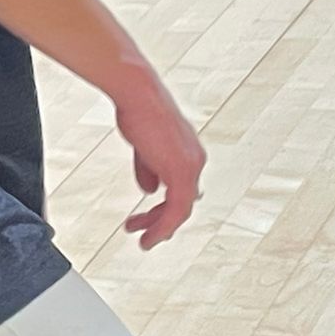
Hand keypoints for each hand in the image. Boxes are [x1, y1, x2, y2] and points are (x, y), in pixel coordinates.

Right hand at [114, 79, 205, 249]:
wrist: (138, 95)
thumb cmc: (139, 111)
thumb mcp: (144, 145)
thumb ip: (148, 169)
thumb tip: (149, 189)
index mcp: (188, 154)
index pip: (182, 189)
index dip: (166, 206)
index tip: (150, 215)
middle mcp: (195, 162)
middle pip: (183, 203)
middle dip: (161, 220)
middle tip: (142, 231)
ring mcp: (191, 168)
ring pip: (181, 210)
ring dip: (160, 227)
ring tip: (144, 240)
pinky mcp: (182, 173)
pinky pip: (176, 210)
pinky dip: (162, 226)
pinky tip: (148, 234)